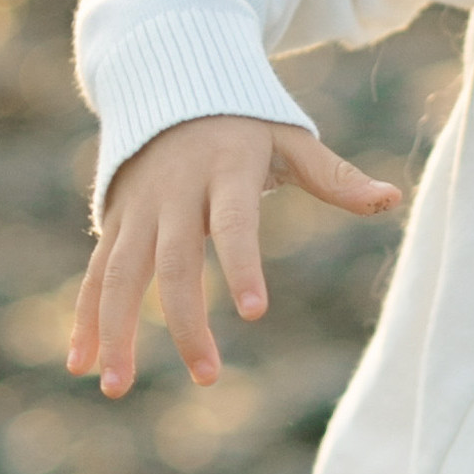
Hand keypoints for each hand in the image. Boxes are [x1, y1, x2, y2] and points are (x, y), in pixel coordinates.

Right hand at [66, 115, 400, 397]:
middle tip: (209, 376)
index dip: (244, 264)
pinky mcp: (113, 222)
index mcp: (224, 170)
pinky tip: (81, 365)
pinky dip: (85, 319)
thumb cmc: (246, 124)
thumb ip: (336, 177)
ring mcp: (137, 209)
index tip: (256, 312)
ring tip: (117, 388)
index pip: (235, 222)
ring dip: (116, 332)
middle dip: (186, 322)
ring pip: (119, 275)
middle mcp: (173, 192)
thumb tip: (393, 198)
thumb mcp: (291, 140)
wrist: (170, 84)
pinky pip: (94, 274)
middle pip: (173, 262)